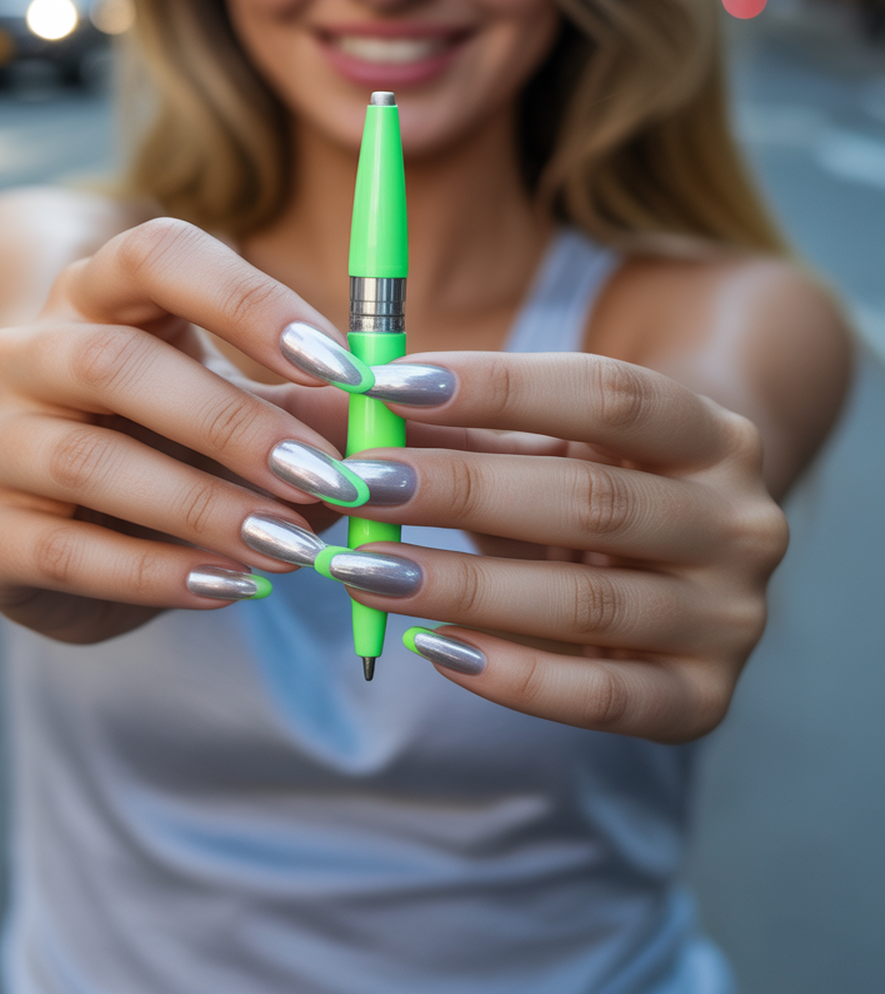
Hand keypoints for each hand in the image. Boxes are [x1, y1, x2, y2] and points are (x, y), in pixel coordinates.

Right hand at [0, 218, 369, 643]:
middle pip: (114, 362)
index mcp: (98, 291)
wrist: (69, 517)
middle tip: (327, 477)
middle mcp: (26, 351)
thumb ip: (308, 408)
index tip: (342, 367)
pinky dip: (156, 575)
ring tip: (292, 546)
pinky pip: (63, 553)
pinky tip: (231, 588)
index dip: (249, 302)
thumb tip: (385, 416)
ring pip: (84, 460)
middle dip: (233, 423)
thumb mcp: (248, 409)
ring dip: (202, 506)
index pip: (157, 256)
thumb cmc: (175, 439)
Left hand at [334, 351, 788, 742]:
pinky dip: (513, 676)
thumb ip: (455, 425)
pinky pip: (603, 697)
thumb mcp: (539, 450)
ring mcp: (732, 618)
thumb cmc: (589, 493)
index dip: (500, 386)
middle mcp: (743, 523)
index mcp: (713, 435)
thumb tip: (343, 397)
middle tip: (357, 484)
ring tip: (362, 570)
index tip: (390, 385)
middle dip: (461, 491)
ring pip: (587, 604)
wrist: (681, 583)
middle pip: (593, 500)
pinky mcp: (703, 701)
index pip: (609, 394)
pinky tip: (433, 650)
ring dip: (462, 586)